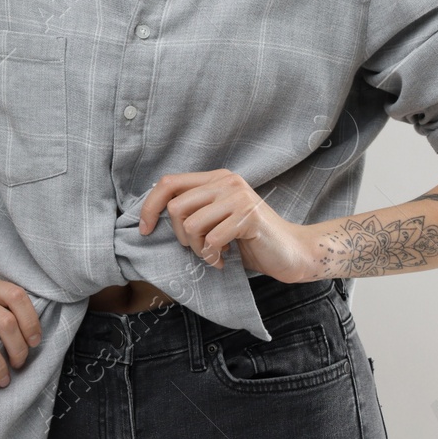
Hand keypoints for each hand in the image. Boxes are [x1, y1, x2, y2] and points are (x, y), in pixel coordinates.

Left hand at [138, 169, 317, 283]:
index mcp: (216, 178)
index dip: (150, 206)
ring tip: (214, 254)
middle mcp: (226, 181)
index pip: (168, 183)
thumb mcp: (218, 218)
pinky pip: (212, 240)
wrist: (292, 251)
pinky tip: (225, 260)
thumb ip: (195, 209)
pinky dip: (213, 257)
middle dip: (182, 237)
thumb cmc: (250, 239)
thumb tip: (153, 215)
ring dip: (199, 249)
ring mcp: (238, 197)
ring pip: (192, 225)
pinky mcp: (248, 216)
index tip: (145, 230)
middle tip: (200, 248)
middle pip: (176, 207)